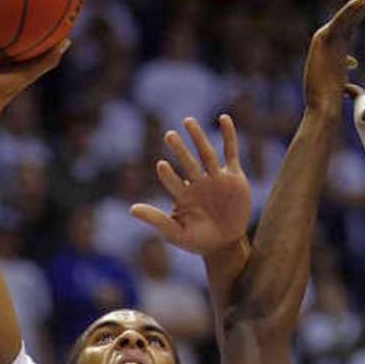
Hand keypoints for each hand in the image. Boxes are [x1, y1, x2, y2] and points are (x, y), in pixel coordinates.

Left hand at [132, 115, 250, 255]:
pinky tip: (223, 118)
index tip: (161, 165)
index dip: (168, 175)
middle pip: (188, 163)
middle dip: (179, 150)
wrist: (225, 245)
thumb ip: (156, 220)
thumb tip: (131, 209)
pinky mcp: (234, 177)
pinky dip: (228, 135)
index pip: (173, 182)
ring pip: (206, 154)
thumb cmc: (198, 240)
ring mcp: (215, 178)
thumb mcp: (175, 233)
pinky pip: (231, 152)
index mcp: (183, 195)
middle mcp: (197, 183)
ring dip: (198, 138)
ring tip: (187, 122)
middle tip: (168, 135)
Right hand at [303, 0, 364, 115]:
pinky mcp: (323, 40)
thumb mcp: (342, 77)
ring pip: (353, 9)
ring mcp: (326, 35)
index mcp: (339, 41)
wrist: (322, 110)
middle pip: (360, 7)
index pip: (362, 15)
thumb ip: (346, 65)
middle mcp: (332, 34)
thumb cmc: (331, 99)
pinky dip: (352, 8)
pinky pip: (341, 20)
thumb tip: (352, 61)